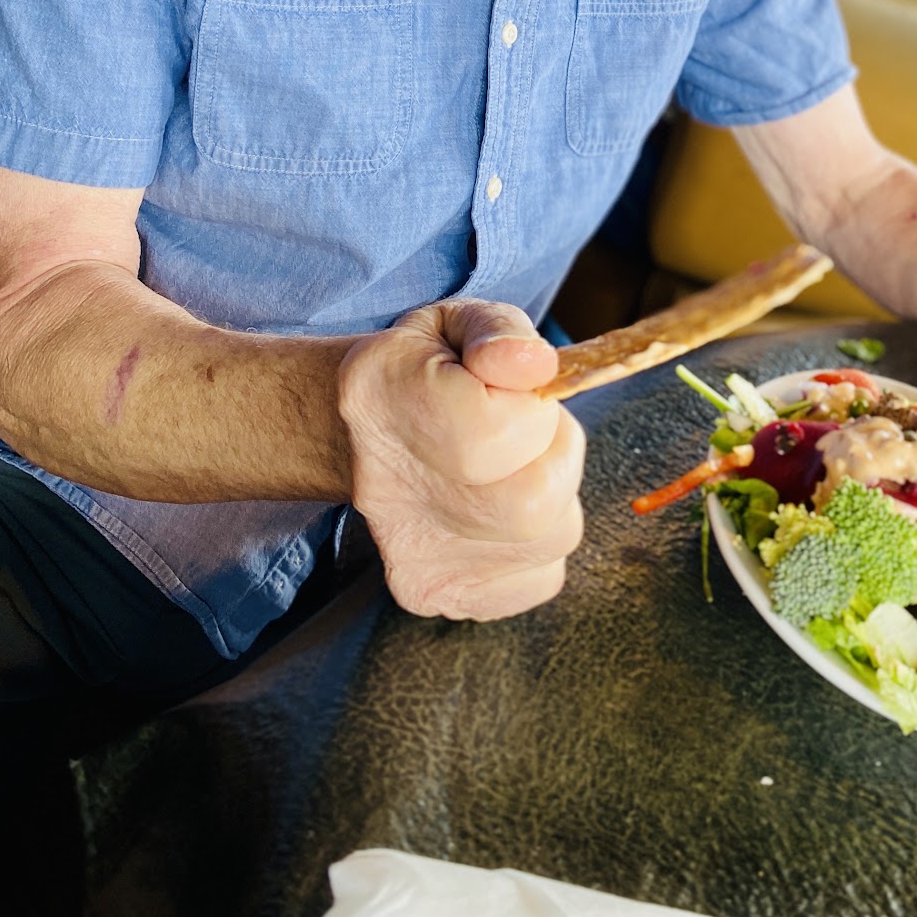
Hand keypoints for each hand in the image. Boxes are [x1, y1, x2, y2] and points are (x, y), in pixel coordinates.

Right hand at [337, 298, 584, 619]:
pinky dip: (541, 539)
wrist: (363, 431)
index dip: (532, 406)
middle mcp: (394, 497)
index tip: (508, 394)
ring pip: (553, 536)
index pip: (506, 431)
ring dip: (553, 492)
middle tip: (520, 429)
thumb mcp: (457, 321)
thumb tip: (537, 369)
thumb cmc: (423, 370)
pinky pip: (542, 574)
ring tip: (509, 465)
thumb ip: (502, 332)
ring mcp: (415, 559)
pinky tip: (502, 506)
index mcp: (391, 404)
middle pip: (537, 501)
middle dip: (553, 452)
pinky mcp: (437, 595)